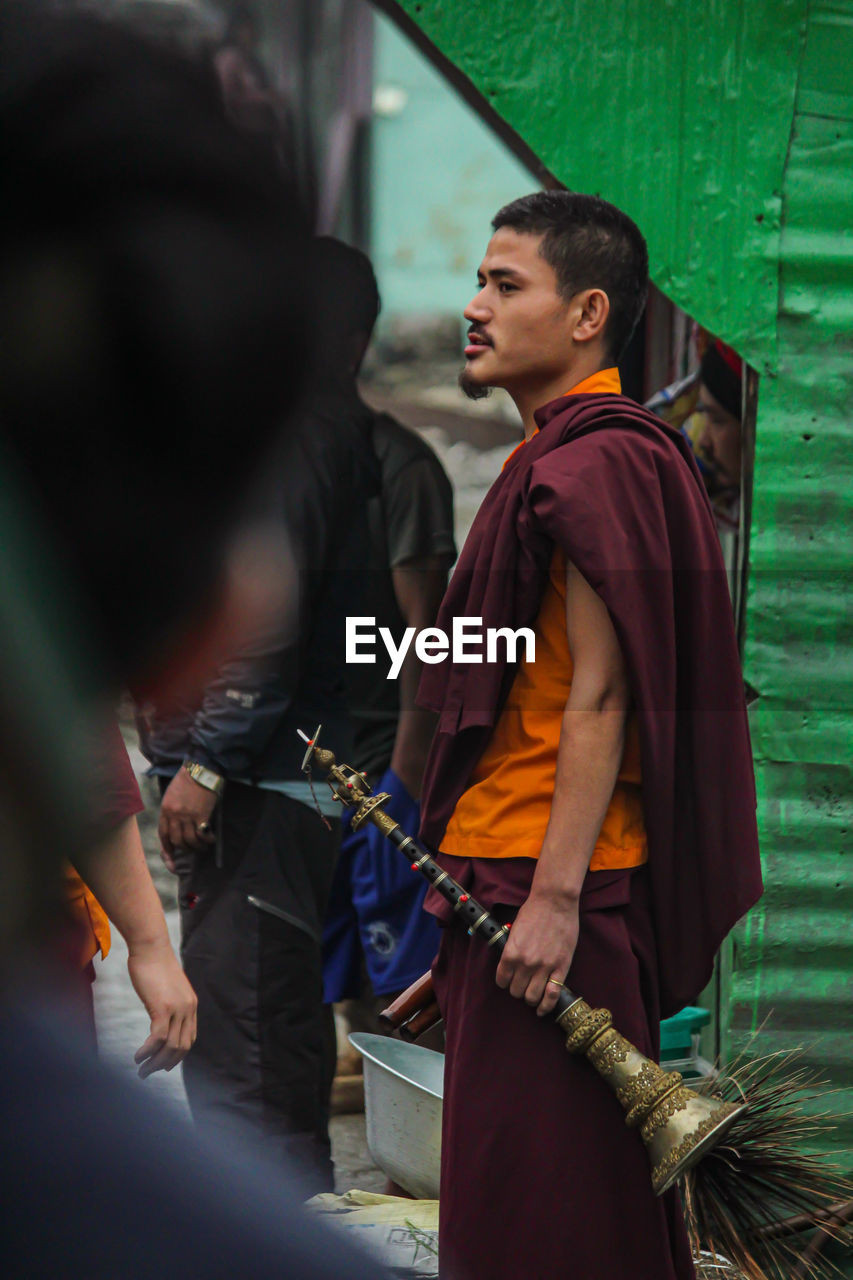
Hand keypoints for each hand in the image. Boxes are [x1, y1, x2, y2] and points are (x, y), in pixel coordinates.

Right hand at [128, 939, 197, 1077]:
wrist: (150, 947)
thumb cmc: (154, 965)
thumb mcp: (167, 988)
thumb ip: (169, 1003)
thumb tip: (161, 1016)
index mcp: (191, 1005)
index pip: (189, 1040)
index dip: (176, 1057)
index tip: (162, 1065)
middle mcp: (188, 1009)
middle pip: (181, 1048)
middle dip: (164, 1065)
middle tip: (148, 1074)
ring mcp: (177, 1009)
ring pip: (170, 1046)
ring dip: (155, 1063)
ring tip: (141, 1071)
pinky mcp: (163, 1007)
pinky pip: (157, 1038)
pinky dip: (147, 1051)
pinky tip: (137, 1057)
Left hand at [159, 769, 216, 867]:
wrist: (201, 770)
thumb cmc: (187, 781)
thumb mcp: (172, 795)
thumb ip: (171, 811)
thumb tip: (177, 828)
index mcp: (165, 810)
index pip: (163, 834)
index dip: (167, 848)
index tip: (171, 856)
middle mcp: (174, 815)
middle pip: (176, 840)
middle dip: (184, 849)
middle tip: (192, 849)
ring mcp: (187, 816)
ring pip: (189, 840)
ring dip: (197, 847)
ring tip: (203, 847)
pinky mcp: (201, 815)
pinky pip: (202, 835)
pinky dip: (207, 840)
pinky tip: (211, 840)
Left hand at [495, 890, 579, 1017]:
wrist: (555, 902)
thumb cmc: (534, 911)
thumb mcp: (514, 929)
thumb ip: (512, 949)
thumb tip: (510, 963)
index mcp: (511, 953)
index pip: (502, 980)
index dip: (505, 982)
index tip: (508, 980)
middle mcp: (525, 963)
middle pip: (516, 991)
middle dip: (517, 989)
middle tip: (522, 984)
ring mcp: (544, 967)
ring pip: (532, 997)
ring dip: (531, 997)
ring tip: (533, 992)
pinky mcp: (561, 968)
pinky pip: (552, 995)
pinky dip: (547, 1005)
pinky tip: (543, 1008)